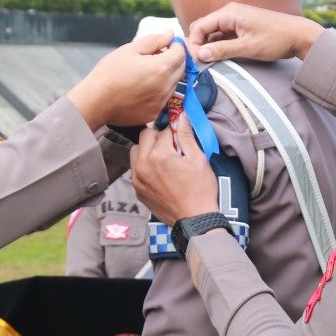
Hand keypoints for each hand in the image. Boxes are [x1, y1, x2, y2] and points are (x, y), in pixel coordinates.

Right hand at [66, 33, 186, 128]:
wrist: (95, 102)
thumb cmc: (109, 72)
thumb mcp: (129, 50)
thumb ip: (154, 41)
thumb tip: (170, 34)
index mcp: (161, 68)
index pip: (181, 53)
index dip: (175, 45)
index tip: (163, 45)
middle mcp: (166, 86)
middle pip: (181, 68)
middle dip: (173, 60)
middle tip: (154, 57)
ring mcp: (161, 102)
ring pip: (174, 84)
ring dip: (167, 76)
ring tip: (146, 73)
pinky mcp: (155, 113)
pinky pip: (164, 98)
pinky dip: (159, 91)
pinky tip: (142, 89)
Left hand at [130, 111, 220, 225]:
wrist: (195, 219)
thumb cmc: (200, 190)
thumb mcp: (198, 159)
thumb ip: (186, 136)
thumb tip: (181, 116)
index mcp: (159, 155)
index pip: (164, 131)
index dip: (175, 132)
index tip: (181, 136)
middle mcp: (143, 165)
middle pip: (145, 136)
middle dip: (158, 137)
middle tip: (173, 146)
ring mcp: (137, 178)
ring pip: (136, 151)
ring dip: (147, 149)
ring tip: (164, 158)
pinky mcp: (137, 189)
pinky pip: (135, 168)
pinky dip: (144, 165)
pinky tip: (159, 172)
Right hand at [187, 2, 323, 64]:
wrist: (299, 35)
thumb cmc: (276, 39)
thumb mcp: (247, 47)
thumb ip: (222, 50)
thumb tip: (199, 55)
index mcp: (229, 13)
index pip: (199, 26)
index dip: (193, 44)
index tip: (195, 61)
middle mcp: (229, 12)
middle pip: (203, 28)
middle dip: (198, 45)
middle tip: (199, 64)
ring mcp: (235, 19)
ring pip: (212, 32)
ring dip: (208, 46)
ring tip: (208, 63)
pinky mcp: (241, 26)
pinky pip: (222, 35)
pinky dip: (218, 45)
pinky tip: (219, 57)